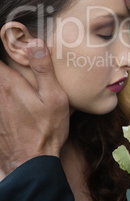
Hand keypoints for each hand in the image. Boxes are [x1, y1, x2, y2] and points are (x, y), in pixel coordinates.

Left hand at [0, 39, 69, 178]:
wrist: (31, 164)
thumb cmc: (47, 130)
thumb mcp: (54, 97)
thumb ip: (44, 69)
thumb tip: (34, 43)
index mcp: (10, 85)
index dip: (1, 44)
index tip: (4, 36)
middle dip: (1, 60)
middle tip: (7, 49)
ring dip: (2, 77)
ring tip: (13, 76)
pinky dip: (2, 91)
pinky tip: (15, 97)